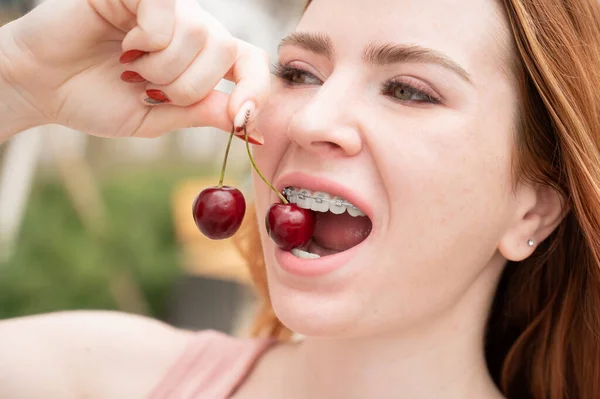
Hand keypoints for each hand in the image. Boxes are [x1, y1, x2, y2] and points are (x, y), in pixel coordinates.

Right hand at [0, 0, 269, 139]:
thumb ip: (203, 113)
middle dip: (189, 86)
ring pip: (200, 35)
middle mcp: (190, 28)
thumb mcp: (159, 118)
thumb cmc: (97, 100)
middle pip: (225, 50)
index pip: (252, 62)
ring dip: (162, 68)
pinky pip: (169, 15)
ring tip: (130, 68)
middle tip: (150, 90)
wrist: (42, 87)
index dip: (257, 90)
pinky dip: (149, 41)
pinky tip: (125, 44)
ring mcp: (167, 8)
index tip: (242, 121)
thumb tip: (253, 126)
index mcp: (201, 59)